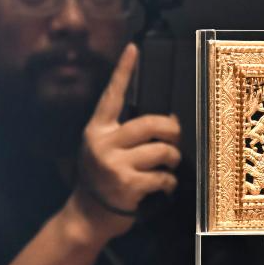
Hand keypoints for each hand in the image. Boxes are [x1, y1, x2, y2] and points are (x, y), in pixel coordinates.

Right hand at [73, 43, 180, 237]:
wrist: (88, 216)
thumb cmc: (101, 179)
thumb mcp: (102, 150)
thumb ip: (124, 133)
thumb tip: (166, 120)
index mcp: (97, 130)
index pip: (112, 95)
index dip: (124, 71)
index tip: (133, 48)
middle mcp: (103, 143)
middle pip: (151, 124)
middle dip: (172, 131)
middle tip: (175, 138)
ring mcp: (114, 164)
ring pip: (162, 151)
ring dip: (172, 160)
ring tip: (167, 166)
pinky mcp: (128, 184)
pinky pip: (163, 176)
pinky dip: (168, 182)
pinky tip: (162, 186)